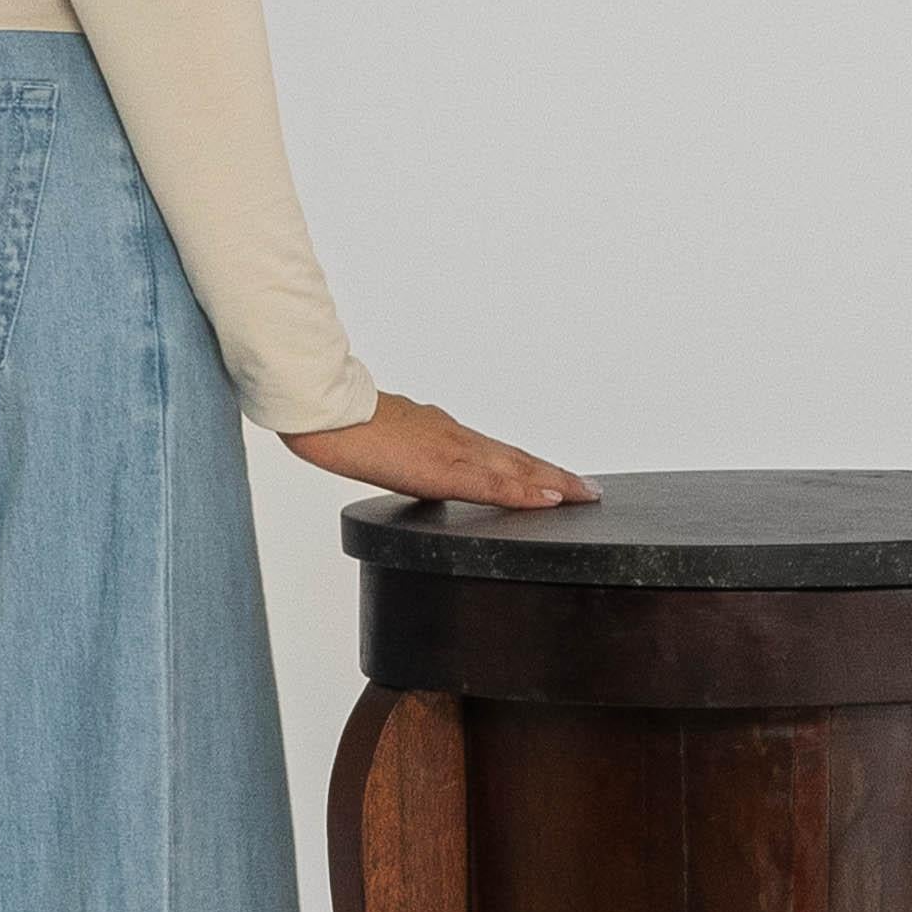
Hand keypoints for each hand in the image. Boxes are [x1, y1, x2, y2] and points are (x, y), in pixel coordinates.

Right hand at [279, 390, 598, 510]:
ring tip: (585, 494)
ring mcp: (452, 450)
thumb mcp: (382, 442)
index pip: (495, 452)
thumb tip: (417, 470)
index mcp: (440, 433)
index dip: (528, 466)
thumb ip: (406, 453)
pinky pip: (493, 483)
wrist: (322, 412)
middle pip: (516, 458)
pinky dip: (524, 491)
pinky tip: (551, 499)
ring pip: (515, 467)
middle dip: (553, 474)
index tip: (556, 478)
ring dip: (553, 481)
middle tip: (589, 490)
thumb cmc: (341, 426)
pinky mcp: (443, 467)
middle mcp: (455, 437)